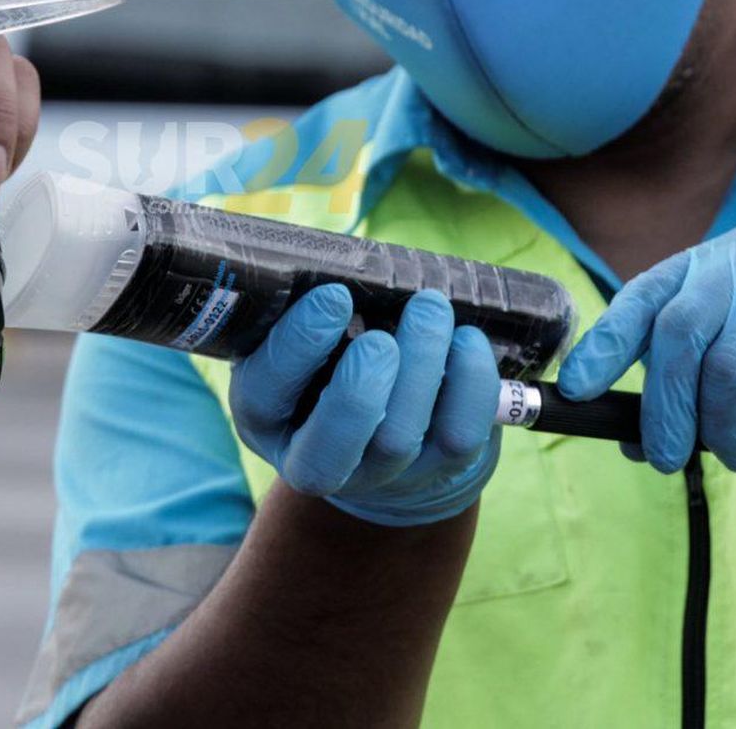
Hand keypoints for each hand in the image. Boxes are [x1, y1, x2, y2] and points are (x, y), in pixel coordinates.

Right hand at [230, 285, 501, 526]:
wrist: (378, 427)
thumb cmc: (326, 357)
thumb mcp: (298, 338)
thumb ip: (305, 309)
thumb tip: (337, 261)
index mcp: (266, 419)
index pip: (265, 395)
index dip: (298, 347)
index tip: (334, 297)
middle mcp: (315, 461)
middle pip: (338, 440)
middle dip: (362, 384)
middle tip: (382, 335)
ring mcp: (380, 474)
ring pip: (400, 438)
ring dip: (421, 366)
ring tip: (431, 308)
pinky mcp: (438, 470)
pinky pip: (460, 437)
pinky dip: (470, 383)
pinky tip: (467, 339)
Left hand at [558, 227, 735, 471]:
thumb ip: (688, 384)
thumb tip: (628, 439)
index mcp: (714, 263)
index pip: (645, 297)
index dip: (604, 345)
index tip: (575, 390)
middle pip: (680, 335)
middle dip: (663, 408)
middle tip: (664, 457)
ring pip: (729, 372)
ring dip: (724, 432)